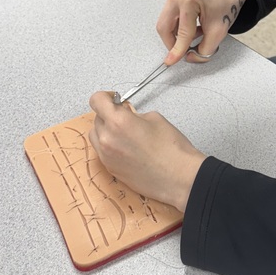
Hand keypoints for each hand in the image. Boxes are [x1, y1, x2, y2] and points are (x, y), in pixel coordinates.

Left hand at [88, 91, 206, 211]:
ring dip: (106, 131)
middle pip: (96, 119)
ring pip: (96, 136)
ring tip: (124, 133)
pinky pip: (102, 152)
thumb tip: (126, 114)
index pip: (97, 101)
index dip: (104, 97)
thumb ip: (134, 114)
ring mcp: (107, 157)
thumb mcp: (155, 118)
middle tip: (125, 116)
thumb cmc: (172, 149)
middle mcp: (107, 139)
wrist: (179, 177)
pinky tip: (127, 147)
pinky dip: (110, 146)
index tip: (113, 99)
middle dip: (109, 115)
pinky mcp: (111, 169)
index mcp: (118, 122)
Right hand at [157, 0, 249, 65]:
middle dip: (173, 42)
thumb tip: (191, 56)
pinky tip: (194, 25)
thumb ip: (205, 48)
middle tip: (183, 51)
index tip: (171, 61)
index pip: (182, 33)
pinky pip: (171, 14)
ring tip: (198, 33)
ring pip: (167, 21)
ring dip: (179, 33)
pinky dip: (181, 24)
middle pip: (164, 26)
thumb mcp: (220, 29)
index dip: (177, 50)